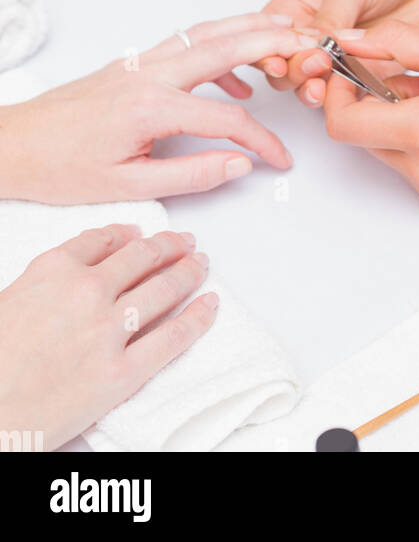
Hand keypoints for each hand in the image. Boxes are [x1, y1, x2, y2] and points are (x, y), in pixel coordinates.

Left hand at [0, 14, 301, 202]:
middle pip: (225, 46)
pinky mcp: (132, 63)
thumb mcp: (128, 185)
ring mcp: (140, 63)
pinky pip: (185, 45)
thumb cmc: (59, 167)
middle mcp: (149, 74)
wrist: (13, 144)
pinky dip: (217, 48)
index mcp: (152, 107)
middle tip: (308, 42)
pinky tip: (233, 78)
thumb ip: (191, 175)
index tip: (280, 159)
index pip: (229, 119)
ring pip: (205, 33)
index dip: (263, 140)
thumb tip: (238, 165)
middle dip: (271, 41)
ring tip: (284, 34)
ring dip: (247, 28)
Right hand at [0, 223, 215, 450]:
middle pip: (143, 257)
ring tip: (201, 264)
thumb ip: (51, 275)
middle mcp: (87, 291)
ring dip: (189, 271)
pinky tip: (210, 305)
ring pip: (164, 288)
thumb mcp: (13, 298)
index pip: (105, 239)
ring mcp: (108, 331)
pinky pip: (173, 337)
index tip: (143, 234)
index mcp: (55, 270)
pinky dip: (198, 318)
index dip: (130, 234)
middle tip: (184, 242)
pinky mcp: (123, 373)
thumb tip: (87, 258)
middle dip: (169, 246)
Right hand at [257, 0, 418, 104]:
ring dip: (311, 89)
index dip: (267, 49)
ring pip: (307, 85)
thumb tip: (314, 41)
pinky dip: (340, 99)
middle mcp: (308, 37)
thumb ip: (332, 14)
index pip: (267, 34)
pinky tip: (345, 95)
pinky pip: (341, 95)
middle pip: (282, 66)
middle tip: (315, 65)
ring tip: (323, 87)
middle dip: (293, 71)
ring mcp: (332, 59)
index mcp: (296, 8)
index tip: (281, 58)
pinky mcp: (358, 75)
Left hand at [319, 19, 418, 206]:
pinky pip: (413, 162)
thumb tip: (351, 38)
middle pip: (362, 135)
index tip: (354, 66)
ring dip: (398, 116)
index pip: (342, 122)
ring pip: (387, 147)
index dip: (338, 90)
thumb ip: (397, 42)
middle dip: (372, 100)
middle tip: (410, 72)